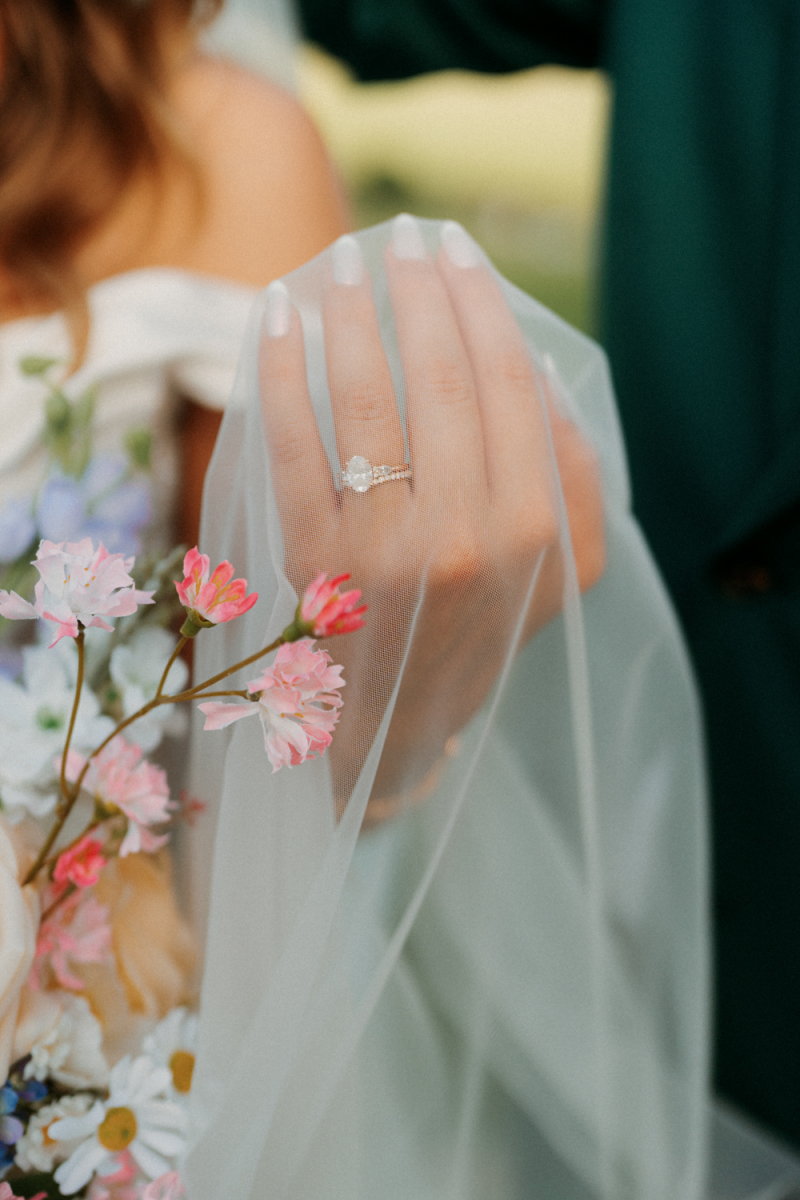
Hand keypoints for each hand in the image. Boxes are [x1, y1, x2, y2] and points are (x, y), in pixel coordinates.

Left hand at [259, 217, 603, 812]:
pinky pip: (294, 448)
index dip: (478, 306)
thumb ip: (575, 479)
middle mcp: (464, 535)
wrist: (399, 723)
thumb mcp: (561, 573)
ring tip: (340, 265)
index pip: (506, 385)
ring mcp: (384, 549)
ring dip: (350, 318)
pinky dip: (280, 377)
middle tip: (400, 239)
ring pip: (365, 403)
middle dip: (417, 294)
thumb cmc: (479, 632)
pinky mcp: (316, 561)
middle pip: (439, 381)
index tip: (455, 252)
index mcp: (532, 528)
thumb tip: (538, 373)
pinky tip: (277, 323)